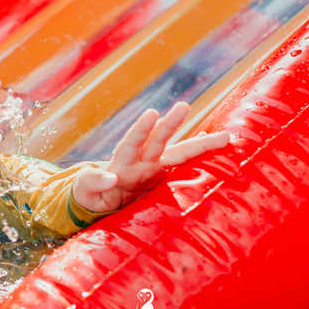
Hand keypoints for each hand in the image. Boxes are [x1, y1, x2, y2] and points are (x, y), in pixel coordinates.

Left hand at [72, 101, 229, 214]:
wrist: (102, 202)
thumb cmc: (90, 193)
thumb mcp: (84, 188)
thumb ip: (92, 181)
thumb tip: (110, 177)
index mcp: (122, 162)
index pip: (132, 142)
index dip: (141, 129)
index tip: (151, 114)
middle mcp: (142, 161)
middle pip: (159, 141)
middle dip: (171, 124)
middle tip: (184, 106)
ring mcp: (156, 170)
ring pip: (179, 154)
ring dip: (199, 145)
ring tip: (223, 135)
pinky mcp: (165, 182)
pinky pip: (186, 169)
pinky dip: (202, 158)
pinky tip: (218, 148)